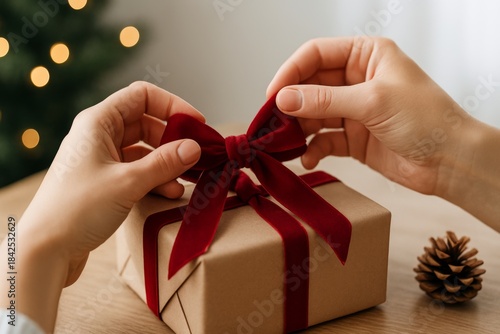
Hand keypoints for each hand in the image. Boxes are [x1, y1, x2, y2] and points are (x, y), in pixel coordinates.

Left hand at [9, 82, 203, 331]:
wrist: (45, 250)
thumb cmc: (76, 209)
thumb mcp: (128, 182)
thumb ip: (164, 163)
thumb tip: (195, 147)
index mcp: (99, 122)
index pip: (142, 96)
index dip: (173, 106)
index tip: (197, 124)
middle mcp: (99, 136)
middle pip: (147, 123)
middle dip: (174, 139)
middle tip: (197, 155)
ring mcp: (101, 160)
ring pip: (144, 150)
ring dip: (167, 162)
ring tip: (189, 178)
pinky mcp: (105, 182)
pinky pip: (137, 171)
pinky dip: (156, 178)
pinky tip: (171, 193)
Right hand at [267, 37, 473, 195]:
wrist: (450, 162)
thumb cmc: (427, 120)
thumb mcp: (373, 102)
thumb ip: (325, 100)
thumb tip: (284, 98)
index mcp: (366, 56)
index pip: (317, 55)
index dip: (291, 72)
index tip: (273, 93)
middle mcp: (357, 80)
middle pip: (310, 86)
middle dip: (291, 104)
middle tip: (271, 122)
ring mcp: (353, 110)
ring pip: (313, 114)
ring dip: (298, 129)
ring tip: (284, 142)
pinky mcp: (352, 138)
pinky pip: (323, 140)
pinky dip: (313, 149)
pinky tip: (308, 158)